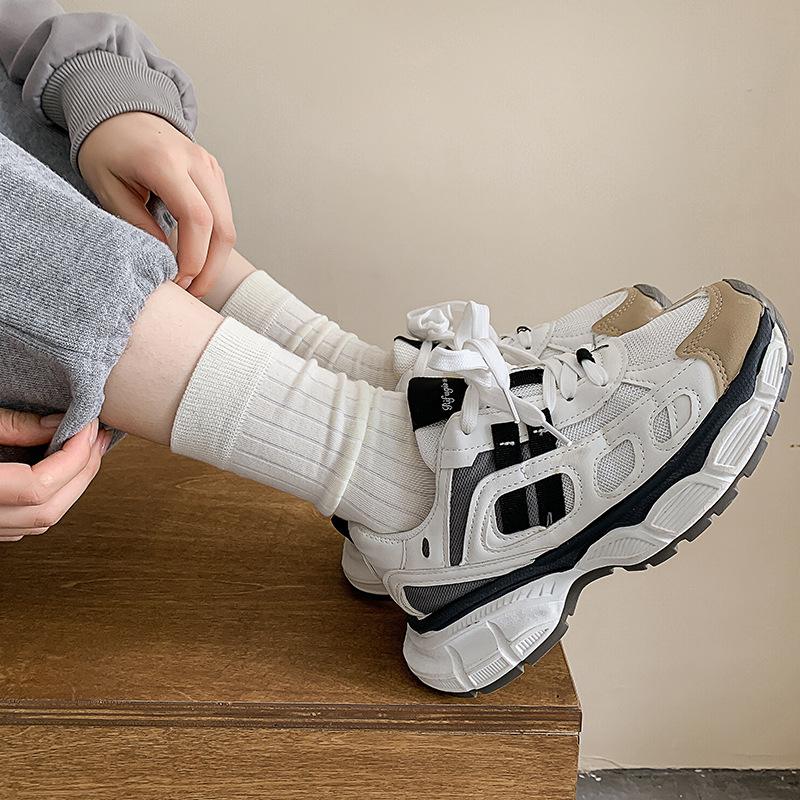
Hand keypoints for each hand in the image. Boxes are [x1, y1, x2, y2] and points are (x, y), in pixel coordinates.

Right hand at [0, 411, 110, 541]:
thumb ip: (13, 426)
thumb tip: (59, 424)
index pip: (40, 486)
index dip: (74, 456)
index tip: (89, 428)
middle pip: (48, 510)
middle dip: (83, 472)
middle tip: (98, 438)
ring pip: (42, 522)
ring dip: (73, 488)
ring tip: (87, 453)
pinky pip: (26, 524)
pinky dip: (53, 499)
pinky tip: (62, 474)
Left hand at [77, 112, 235, 297]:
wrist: (121, 113)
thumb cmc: (108, 148)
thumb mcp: (108, 188)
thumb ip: (137, 223)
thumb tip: (165, 259)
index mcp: (165, 162)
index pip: (196, 218)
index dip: (194, 257)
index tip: (180, 281)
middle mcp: (196, 162)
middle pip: (222, 226)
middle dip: (211, 267)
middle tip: (193, 291)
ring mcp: (210, 167)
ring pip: (228, 224)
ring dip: (216, 259)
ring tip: (196, 281)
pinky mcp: (215, 175)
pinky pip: (224, 215)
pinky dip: (215, 242)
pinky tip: (198, 258)